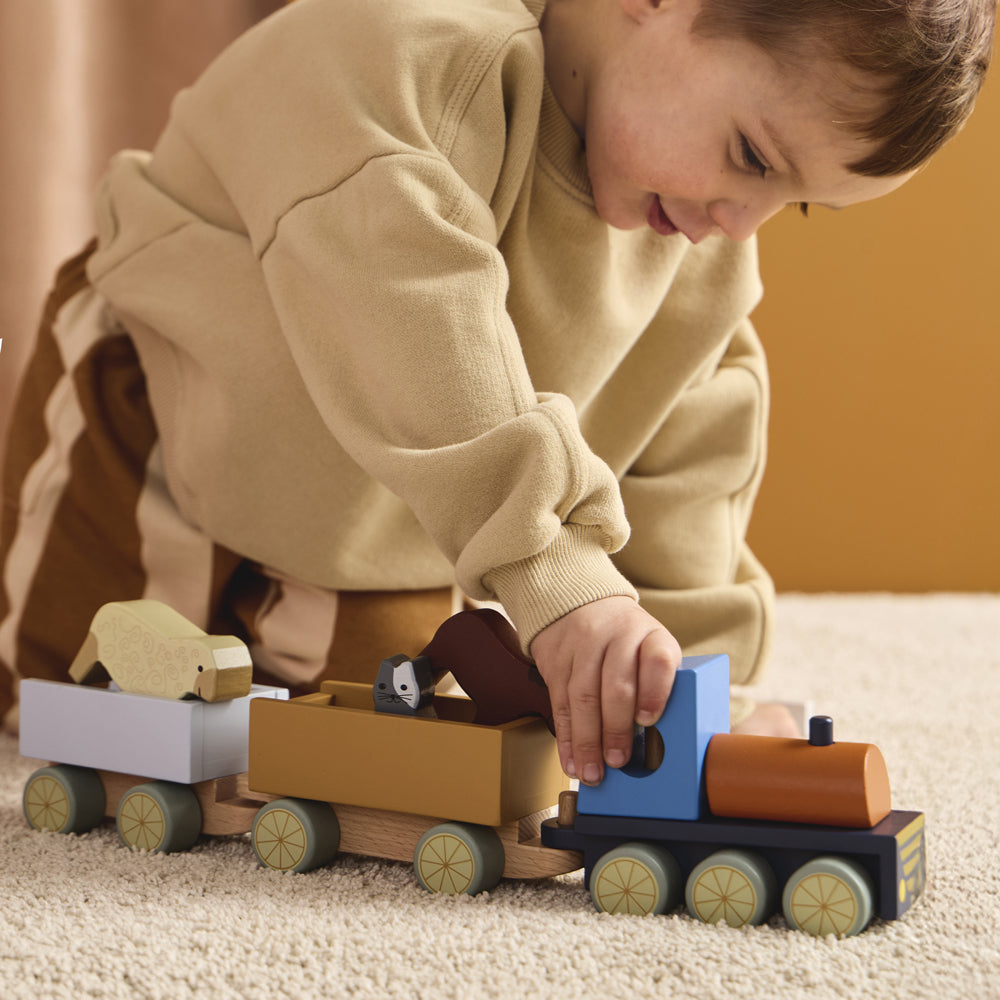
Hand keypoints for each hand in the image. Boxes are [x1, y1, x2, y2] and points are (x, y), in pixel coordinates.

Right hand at [530, 597, 679, 785]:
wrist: (579, 602)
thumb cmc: (625, 639)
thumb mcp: (650, 647)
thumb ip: (658, 685)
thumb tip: (664, 742)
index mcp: (650, 634)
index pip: (657, 660)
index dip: (654, 692)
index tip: (649, 721)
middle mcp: (616, 636)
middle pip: (616, 686)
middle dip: (616, 730)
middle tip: (618, 762)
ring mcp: (582, 646)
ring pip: (582, 698)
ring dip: (587, 741)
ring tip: (593, 772)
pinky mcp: (555, 660)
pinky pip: (559, 703)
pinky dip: (565, 738)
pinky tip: (572, 760)